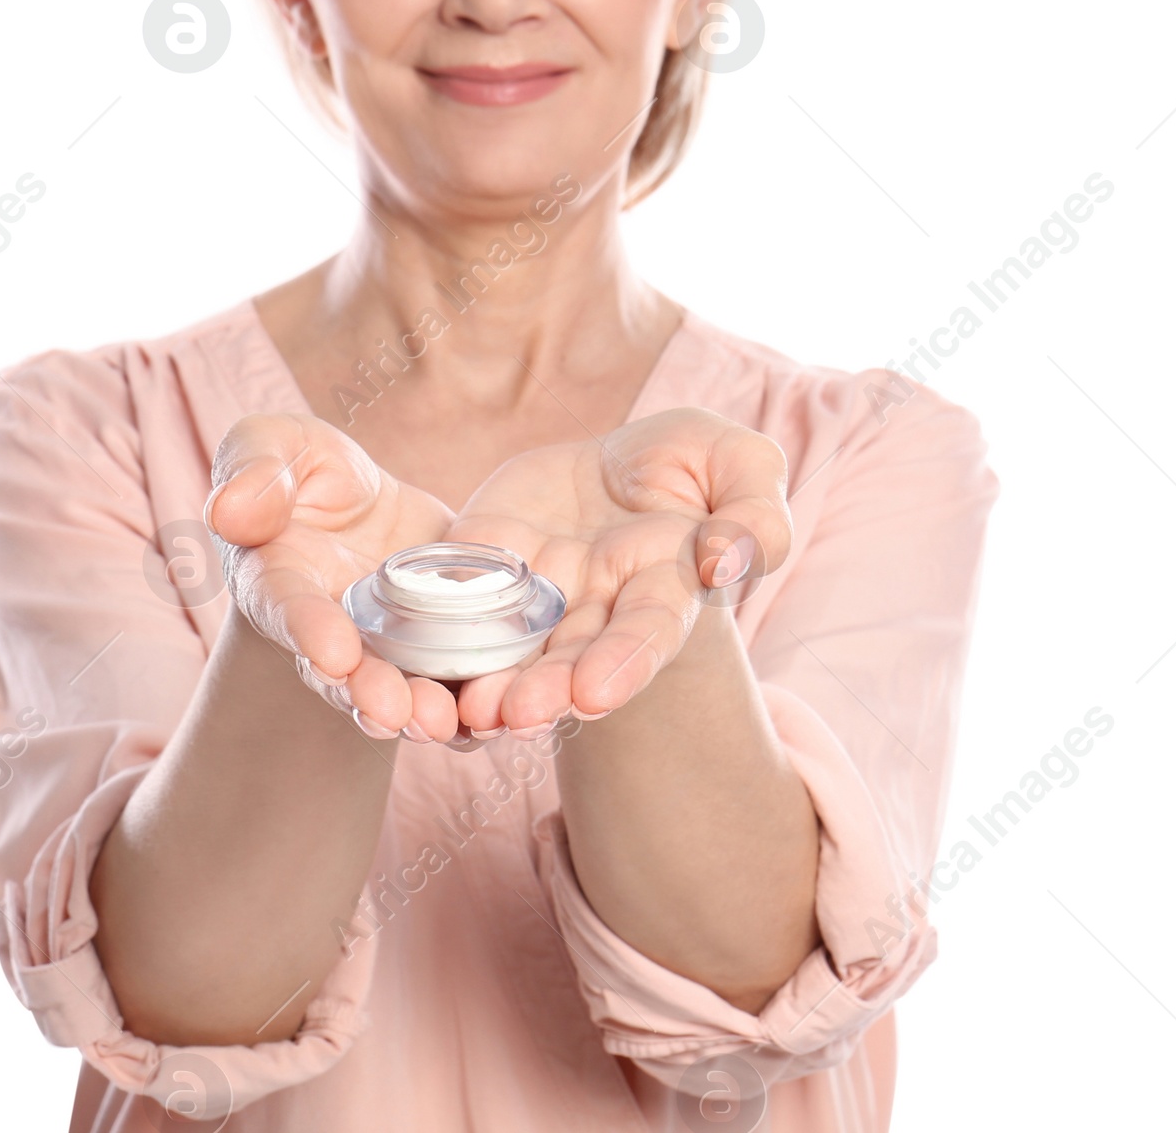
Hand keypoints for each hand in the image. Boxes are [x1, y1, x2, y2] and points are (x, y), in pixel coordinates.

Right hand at [204, 413, 464, 741]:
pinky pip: (450, 683)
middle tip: (391, 712)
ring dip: (416, 711)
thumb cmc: (301, 471)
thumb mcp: (272, 443)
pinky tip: (488, 716)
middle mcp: (327, 628)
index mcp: (276, 578)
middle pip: (342, 671)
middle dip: (366, 693)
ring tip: (439, 723)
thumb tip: (229, 511)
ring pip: (395, 689)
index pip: (287, 608)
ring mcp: (381, 648)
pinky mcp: (434, 649)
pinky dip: (466, 704)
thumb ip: (253, 468)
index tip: (332, 655)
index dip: (307, 631)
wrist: (361, 506)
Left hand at [445, 406, 791, 734]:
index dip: (623, 664)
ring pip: (515, 651)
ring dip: (494, 683)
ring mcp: (537, 597)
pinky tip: (421, 659)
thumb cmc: (691, 464)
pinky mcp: (482, 570)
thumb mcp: (738, 463)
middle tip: (516, 713)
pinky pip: (457, 605)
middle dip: (547, 689)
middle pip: (574, 659)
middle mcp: (596, 607)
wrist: (616, 461)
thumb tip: (725, 559)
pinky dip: (441, 635)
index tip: (594, 695)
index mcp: (663, 586)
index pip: (647, 633)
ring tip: (471, 708)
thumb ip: (754, 513)